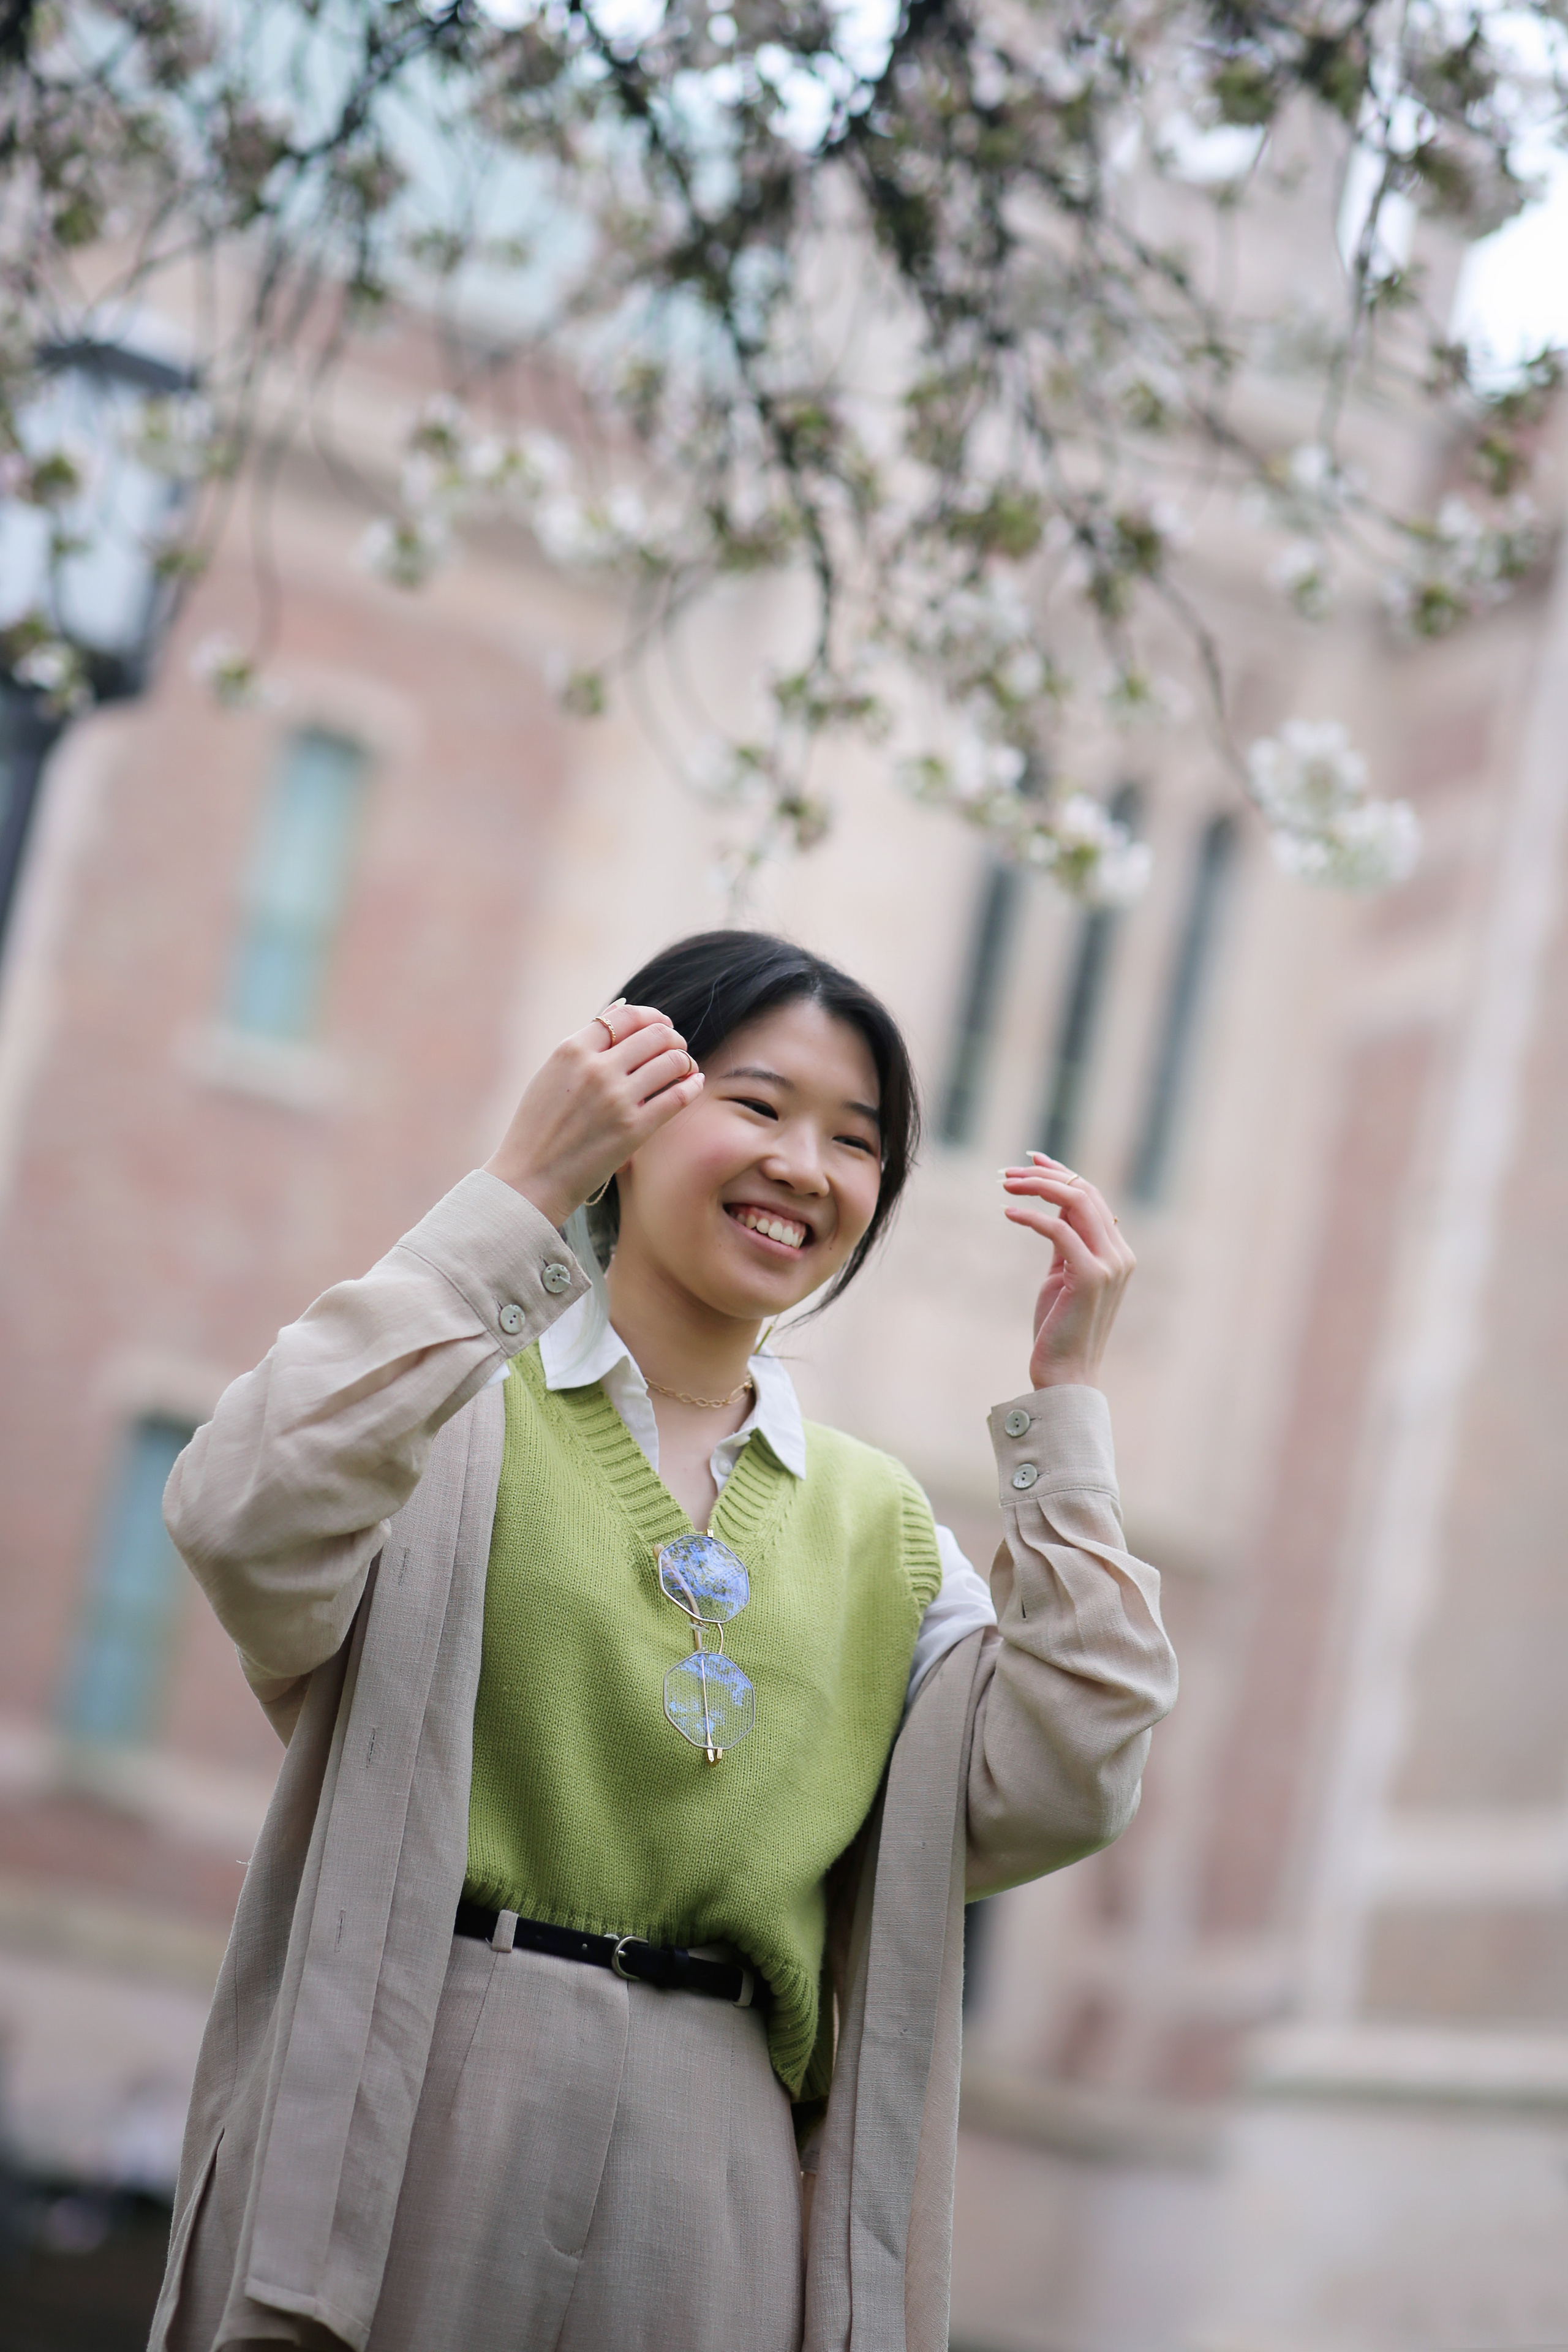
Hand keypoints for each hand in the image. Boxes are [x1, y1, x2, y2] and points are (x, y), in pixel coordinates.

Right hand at [484, 1003, 702, 1228]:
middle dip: (672, 1037)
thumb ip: (582, 1048)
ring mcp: (617, 1098)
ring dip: (685, 1060)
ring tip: (685, 1068)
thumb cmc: (538, 1128)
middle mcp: (596, 1069)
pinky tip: (694, 1083)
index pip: (625, 1016)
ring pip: (672, 1060)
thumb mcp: (550, 1075)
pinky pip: (678, 1096)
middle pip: (655, 1034)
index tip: (661, 1024)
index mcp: (571, 1050)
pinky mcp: (634, 1129)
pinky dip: (692, 1084)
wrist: (529, 1178)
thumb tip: (618, 1015)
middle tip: (677, 1047)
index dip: (651, 1016)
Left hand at [1002, 1152, 1134, 1390]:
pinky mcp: (1090, 1277)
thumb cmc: (1059, 1328)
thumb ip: (1065, 1244)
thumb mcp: (1062, 1276)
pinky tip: (1009, 1213)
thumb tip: (1052, 1211)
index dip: (1061, 1172)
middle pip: (1085, 1191)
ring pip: (1077, 1202)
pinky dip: (1032, 1216)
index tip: (1031, 1159)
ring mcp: (1110, 1264)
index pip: (1093, 1196)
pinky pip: (1059, 1230)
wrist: (1066, 1374)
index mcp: (1117, 1252)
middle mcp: (1120, 1254)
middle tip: (1008, 1172)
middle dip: (1045, 1174)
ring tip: (1006, 1185)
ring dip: (1037, 1187)